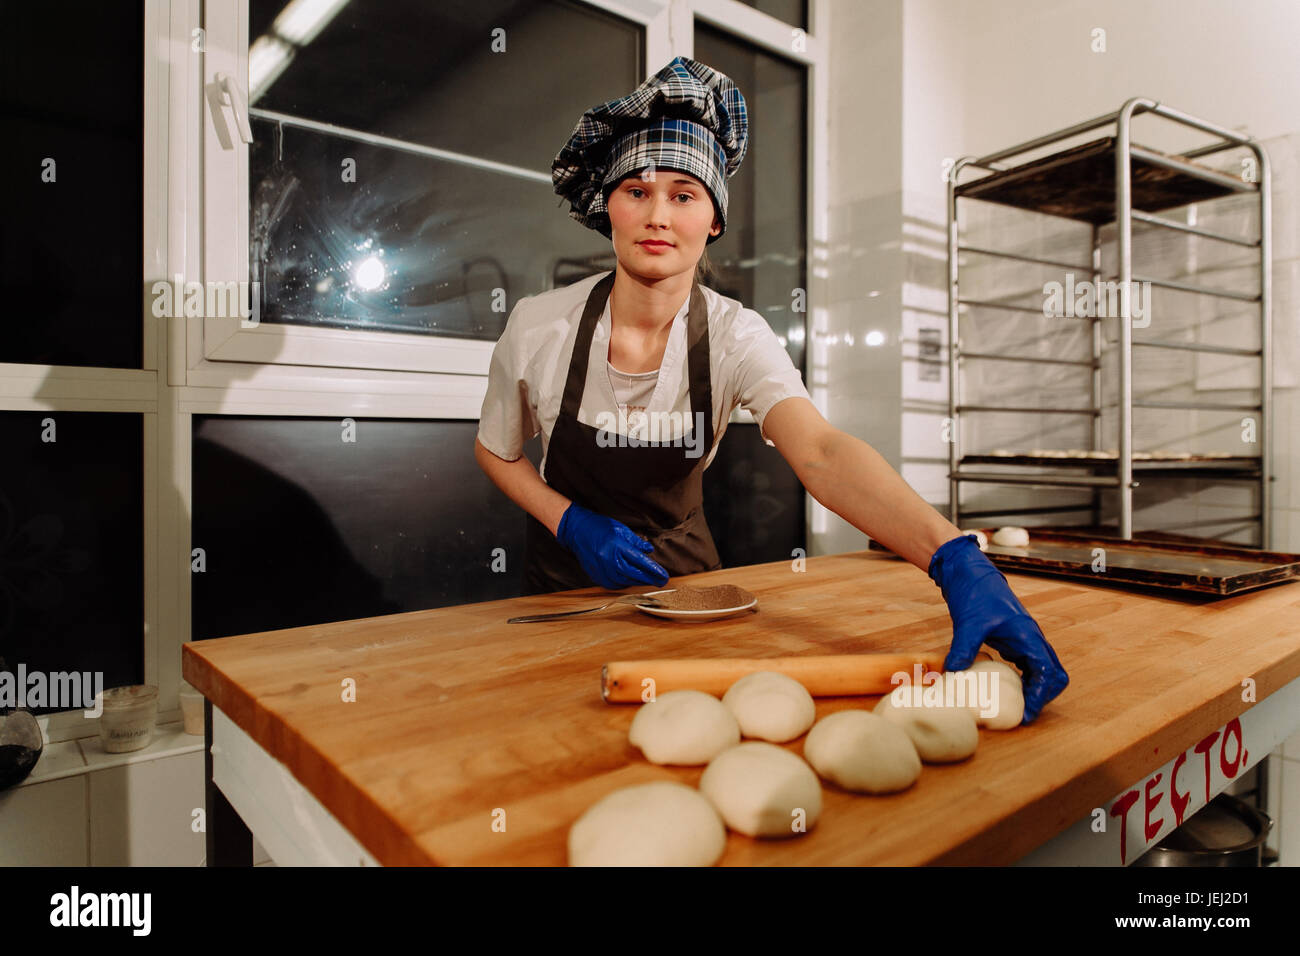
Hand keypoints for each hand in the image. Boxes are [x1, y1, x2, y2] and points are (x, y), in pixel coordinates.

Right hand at [555, 502, 668, 589]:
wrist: (577, 529)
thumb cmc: (599, 527)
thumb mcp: (621, 529)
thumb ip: (636, 541)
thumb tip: (649, 551)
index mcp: (617, 546)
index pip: (640, 561)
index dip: (654, 570)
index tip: (664, 576)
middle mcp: (609, 559)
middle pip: (634, 574)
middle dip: (649, 579)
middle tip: (661, 581)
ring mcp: (601, 568)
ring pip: (624, 581)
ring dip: (637, 582)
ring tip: (647, 580)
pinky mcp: (595, 575)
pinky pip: (613, 584)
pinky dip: (624, 584)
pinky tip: (630, 580)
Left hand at [928, 533, 1067, 722]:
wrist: (971, 574)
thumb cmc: (975, 594)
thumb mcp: (968, 624)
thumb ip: (963, 649)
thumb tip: (953, 674)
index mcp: (1028, 636)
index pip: (1046, 673)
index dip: (1040, 697)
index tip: (1026, 716)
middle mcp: (1033, 638)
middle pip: (1054, 674)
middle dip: (1045, 696)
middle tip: (1025, 714)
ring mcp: (1026, 639)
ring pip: (1045, 670)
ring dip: (1036, 689)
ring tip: (1017, 707)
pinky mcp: (1015, 639)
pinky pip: (1029, 664)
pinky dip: (1025, 680)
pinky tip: (1006, 689)